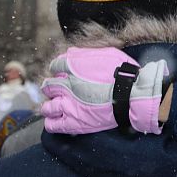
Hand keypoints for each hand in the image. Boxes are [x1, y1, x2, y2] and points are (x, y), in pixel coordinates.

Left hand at [41, 47, 167, 135]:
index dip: (59, 69)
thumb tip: (70, 52)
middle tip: (60, 90)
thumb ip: (85, 54)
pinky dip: (51, 122)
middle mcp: (65, 86)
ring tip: (56, 106)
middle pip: (48, 86)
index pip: (55, 66)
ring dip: (49, 105)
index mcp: (72, 67)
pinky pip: (53, 125)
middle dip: (52, 87)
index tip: (64, 73)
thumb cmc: (122, 73)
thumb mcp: (106, 53)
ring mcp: (67, 105)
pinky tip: (56, 120)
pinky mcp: (73, 122)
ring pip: (47, 107)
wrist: (130, 95)